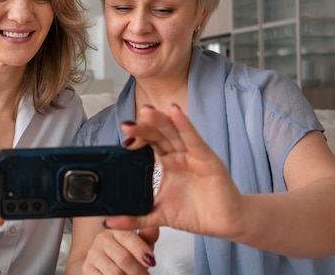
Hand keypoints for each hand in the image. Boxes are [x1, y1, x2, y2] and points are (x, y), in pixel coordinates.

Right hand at [81, 227, 158, 274]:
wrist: (102, 264)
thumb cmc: (123, 253)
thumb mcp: (138, 244)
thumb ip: (147, 236)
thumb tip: (154, 227)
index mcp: (115, 230)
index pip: (128, 237)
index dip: (141, 250)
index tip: (151, 260)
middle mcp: (102, 240)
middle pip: (123, 258)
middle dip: (138, 271)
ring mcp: (93, 255)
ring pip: (114, 272)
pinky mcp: (87, 269)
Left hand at [105, 104, 244, 239]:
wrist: (225, 223)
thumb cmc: (197, 213)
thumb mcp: (160, 215)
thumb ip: (135, 217)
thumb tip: (108, 222)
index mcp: (167, 163)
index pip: (148, 144)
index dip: (136, 139)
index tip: (123, 139)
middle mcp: (179, 155)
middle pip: (158, 135)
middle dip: (143, 128)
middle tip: (127, 124)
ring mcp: (193, 155)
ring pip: (173, 133)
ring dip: (160, 121)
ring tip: (146, 111)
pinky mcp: (207, 159)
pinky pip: (193, 139)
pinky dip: (184, 125)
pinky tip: (175, 112)